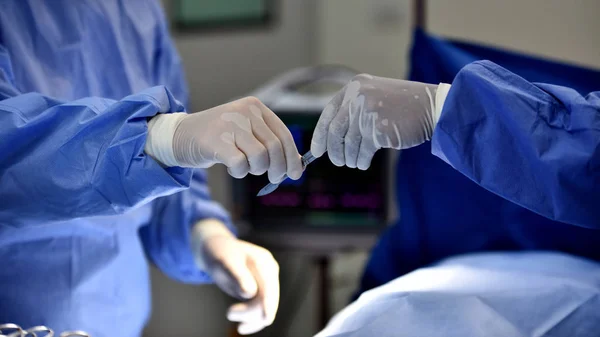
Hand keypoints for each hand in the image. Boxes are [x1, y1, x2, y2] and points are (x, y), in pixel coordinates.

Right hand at [145, 96, 302, 182]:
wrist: (181, 135)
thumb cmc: (219, 138)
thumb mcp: (247, 134)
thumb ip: (269, 144)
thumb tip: (297, 166)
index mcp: (256, 107)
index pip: (283, 134)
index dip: (292, 157)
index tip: (295, 174)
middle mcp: (245, 111)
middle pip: (275, 147)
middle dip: (278, 169)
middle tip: (274, 179)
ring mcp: (230, 124)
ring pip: (260, 157)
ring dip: (256, 169)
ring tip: (245, 167)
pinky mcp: (217, 140)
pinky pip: (240, 164)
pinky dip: (239, 172)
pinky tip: (232, 168)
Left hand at [191, 220, 278, 334]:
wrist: (216, 249)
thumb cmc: (219, 253)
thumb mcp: (225, 262)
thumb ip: (238, 276)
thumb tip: (250, 293)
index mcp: (264, 261)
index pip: (268, 286)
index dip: (268, 303)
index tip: (266, 319)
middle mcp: (270, 271)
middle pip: (268, 299)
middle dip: (250, 312)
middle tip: (228, 313)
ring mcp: (267, 281)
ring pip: (265, 307)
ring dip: (249, 317)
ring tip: (229, 313)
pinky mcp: (261, 289)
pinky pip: (260, 309)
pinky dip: (252, 319)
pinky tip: (241, 327)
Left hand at [310, 74, 450, 169]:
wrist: (433, 106)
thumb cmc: (404, 106)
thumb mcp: (374, 98)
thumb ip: (354, 111)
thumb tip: (329, 140)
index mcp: (354, 87)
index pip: (329, 114)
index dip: (320, 134)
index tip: (317, 150)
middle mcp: (358, 97)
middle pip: (336, 131)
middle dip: (334, 150)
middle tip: (337, 162)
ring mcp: (368, 112)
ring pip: (349, 143)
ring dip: (350, 158)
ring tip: (356, 163)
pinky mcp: (378, 129)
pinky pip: (363, 151)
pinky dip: (362, 160)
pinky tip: (364, 163)